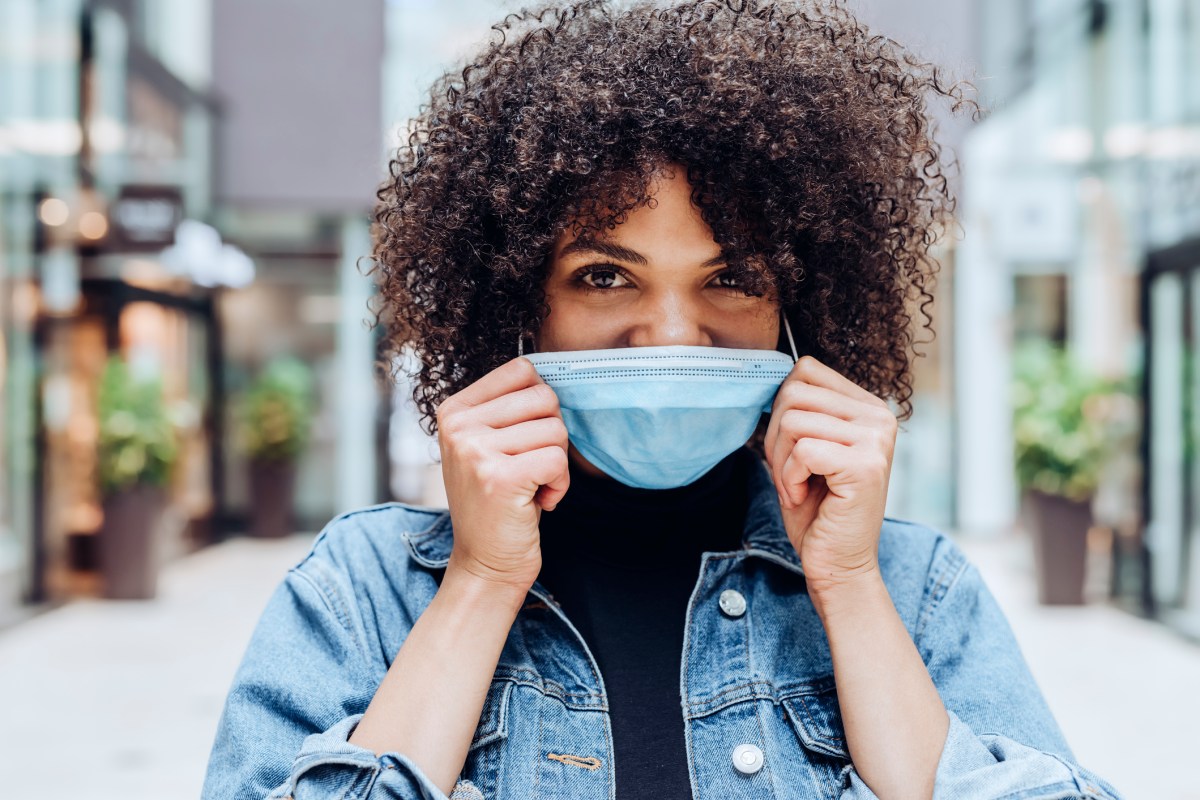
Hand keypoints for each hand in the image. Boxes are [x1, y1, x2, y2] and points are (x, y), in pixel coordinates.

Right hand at [437, 357, 569, 592]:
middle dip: (553, 435)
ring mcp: (474, 450)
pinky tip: (539, 501)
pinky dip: (560, 484)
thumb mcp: (490, 444)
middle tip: (533, 467)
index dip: (540, 406)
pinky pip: (558, 459)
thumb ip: (510, 407)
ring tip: (532, 486)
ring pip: (556, 429)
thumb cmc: (499, 501)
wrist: (486, 562)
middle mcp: (458, 425)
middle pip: (544, 397)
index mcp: (454, 409)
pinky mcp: (498, 477)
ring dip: (557, 464)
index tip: (524, 440)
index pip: (523, 370)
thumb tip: (549, 373)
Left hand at [763, 356, 896, 596]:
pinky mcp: (866, 466)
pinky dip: (789, 478)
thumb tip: (772, 375)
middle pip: (794, 392)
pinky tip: (805, 497)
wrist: (838, 563)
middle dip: (775, 437)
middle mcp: (879, 417)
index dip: (781, 409)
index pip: (805, 370)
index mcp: (867, 407)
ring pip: (793, 420)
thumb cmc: (817, 508)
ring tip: (798, 486)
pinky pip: (802, 450)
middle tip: (790, 473)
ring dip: (781, 461)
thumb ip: (799, 410)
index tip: (792, 448)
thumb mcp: (805, 448)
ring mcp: (876, 440)